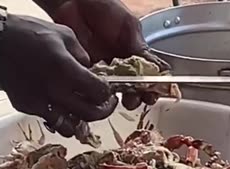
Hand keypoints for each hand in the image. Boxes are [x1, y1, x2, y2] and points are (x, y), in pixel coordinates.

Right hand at [0, 14, 117, 136]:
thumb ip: (83, 55)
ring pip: (72, 126)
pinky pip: (53, 123)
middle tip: (106, 104)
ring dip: (84, 121)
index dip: (108, 94)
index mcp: (66, 69)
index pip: (99, 92)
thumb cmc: (29, 33)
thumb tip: (92, 71)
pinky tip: (67, 110)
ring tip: (87, 110)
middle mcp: (55, 90)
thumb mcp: (64, 35)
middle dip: (104, 111)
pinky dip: (64, 121)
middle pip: (91, 114)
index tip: (110, 91)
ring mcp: (40, 103)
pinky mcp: (27, 108)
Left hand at [49, 0, 170, 109]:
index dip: (153, 85)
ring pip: (114, 88)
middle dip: (137, 95)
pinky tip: (101, 90)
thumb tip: (155, 65)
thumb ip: (139, 44)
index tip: (154, 92)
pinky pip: (92, 83)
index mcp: (135, 52)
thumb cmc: (104, 6)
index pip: (148, 73)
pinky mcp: (84, 69)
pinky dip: (97, 89)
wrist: (74, 0)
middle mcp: (120, 63)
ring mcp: (103, 68)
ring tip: (122, 98)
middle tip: (137, 99)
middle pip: (133, 86)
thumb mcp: (128, 23)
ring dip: (119, 95)